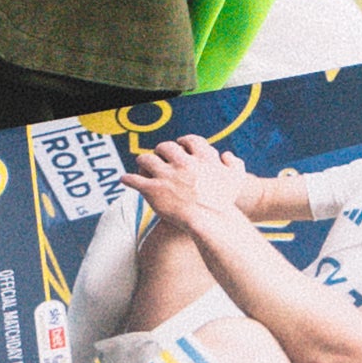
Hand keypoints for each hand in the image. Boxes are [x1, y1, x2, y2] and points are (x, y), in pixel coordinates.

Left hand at [129, 134, 248, 228]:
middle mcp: (182, 163)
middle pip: (165, 147)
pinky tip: (125, 180)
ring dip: (142, 161)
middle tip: (159, 155)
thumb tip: (225, 154)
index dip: (183, 142)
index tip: (180, 144)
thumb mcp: (236, 179)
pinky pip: (135, 180)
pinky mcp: (154, 190)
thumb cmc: (224, 203)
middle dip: (161, 150)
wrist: (212, 221)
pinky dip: (129, 179)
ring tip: (141, 164)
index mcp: (201, 157)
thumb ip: (234, 164)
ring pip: (146, 160)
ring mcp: (166, 175)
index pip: (189, 141)